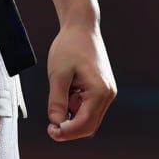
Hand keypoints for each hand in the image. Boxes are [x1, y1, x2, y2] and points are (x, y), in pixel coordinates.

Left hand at [45, 15, 115, 140]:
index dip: (67, 132)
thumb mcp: (58, 74)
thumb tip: (56, 123)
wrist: (81, 26)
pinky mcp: (102, 88)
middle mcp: (108, 95)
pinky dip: (76, 104)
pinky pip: (88, 105)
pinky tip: (67, 88)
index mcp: (100, 92)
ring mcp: (106, 92)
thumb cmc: (69, 46)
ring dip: (72, 113)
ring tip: (60, 90)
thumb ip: (57, 101)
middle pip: (89, 125)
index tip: (51, 132)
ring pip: (89, 116)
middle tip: (50, 126)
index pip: (84, 124)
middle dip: (70, 127)